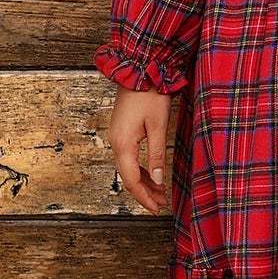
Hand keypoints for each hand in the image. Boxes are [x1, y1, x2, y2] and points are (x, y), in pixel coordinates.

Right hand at [106, 87, 172, 214]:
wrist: (138, 71)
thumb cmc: (150, 95)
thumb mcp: (158, 126)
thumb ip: (157, 155)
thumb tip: (159, 180)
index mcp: (123, 144)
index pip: (132, 180)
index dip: (145, 197)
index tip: (157, 208)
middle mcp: (115, 143)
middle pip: (128, 177)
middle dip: (145, 193)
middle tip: (161, 204)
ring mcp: (116, 137)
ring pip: (128, 169)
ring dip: (144, 182)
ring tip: (161, 193)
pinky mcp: (121, 132)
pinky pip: (128, 158)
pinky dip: (140, 170)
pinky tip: (152, 175)